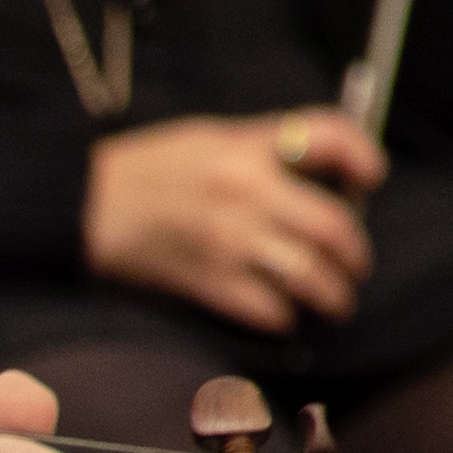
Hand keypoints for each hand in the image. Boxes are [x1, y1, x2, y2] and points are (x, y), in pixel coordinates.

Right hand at [83, 109, 383, 333]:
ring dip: (334, 293)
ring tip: (336, 300)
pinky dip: (284, 315)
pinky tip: (284, 314)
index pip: (331, 137)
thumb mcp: (211, 137)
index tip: (372, 177)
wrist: (80, 204)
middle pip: (334, 224)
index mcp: (249, 146)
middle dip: (356, 251)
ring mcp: (229, 239)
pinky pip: (266, 307)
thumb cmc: (147, 167)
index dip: (363, 156)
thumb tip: (324, 170)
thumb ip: (266, 149)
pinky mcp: (205, 280)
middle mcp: (248, 191)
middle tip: (356, 263)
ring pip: (310, 275)